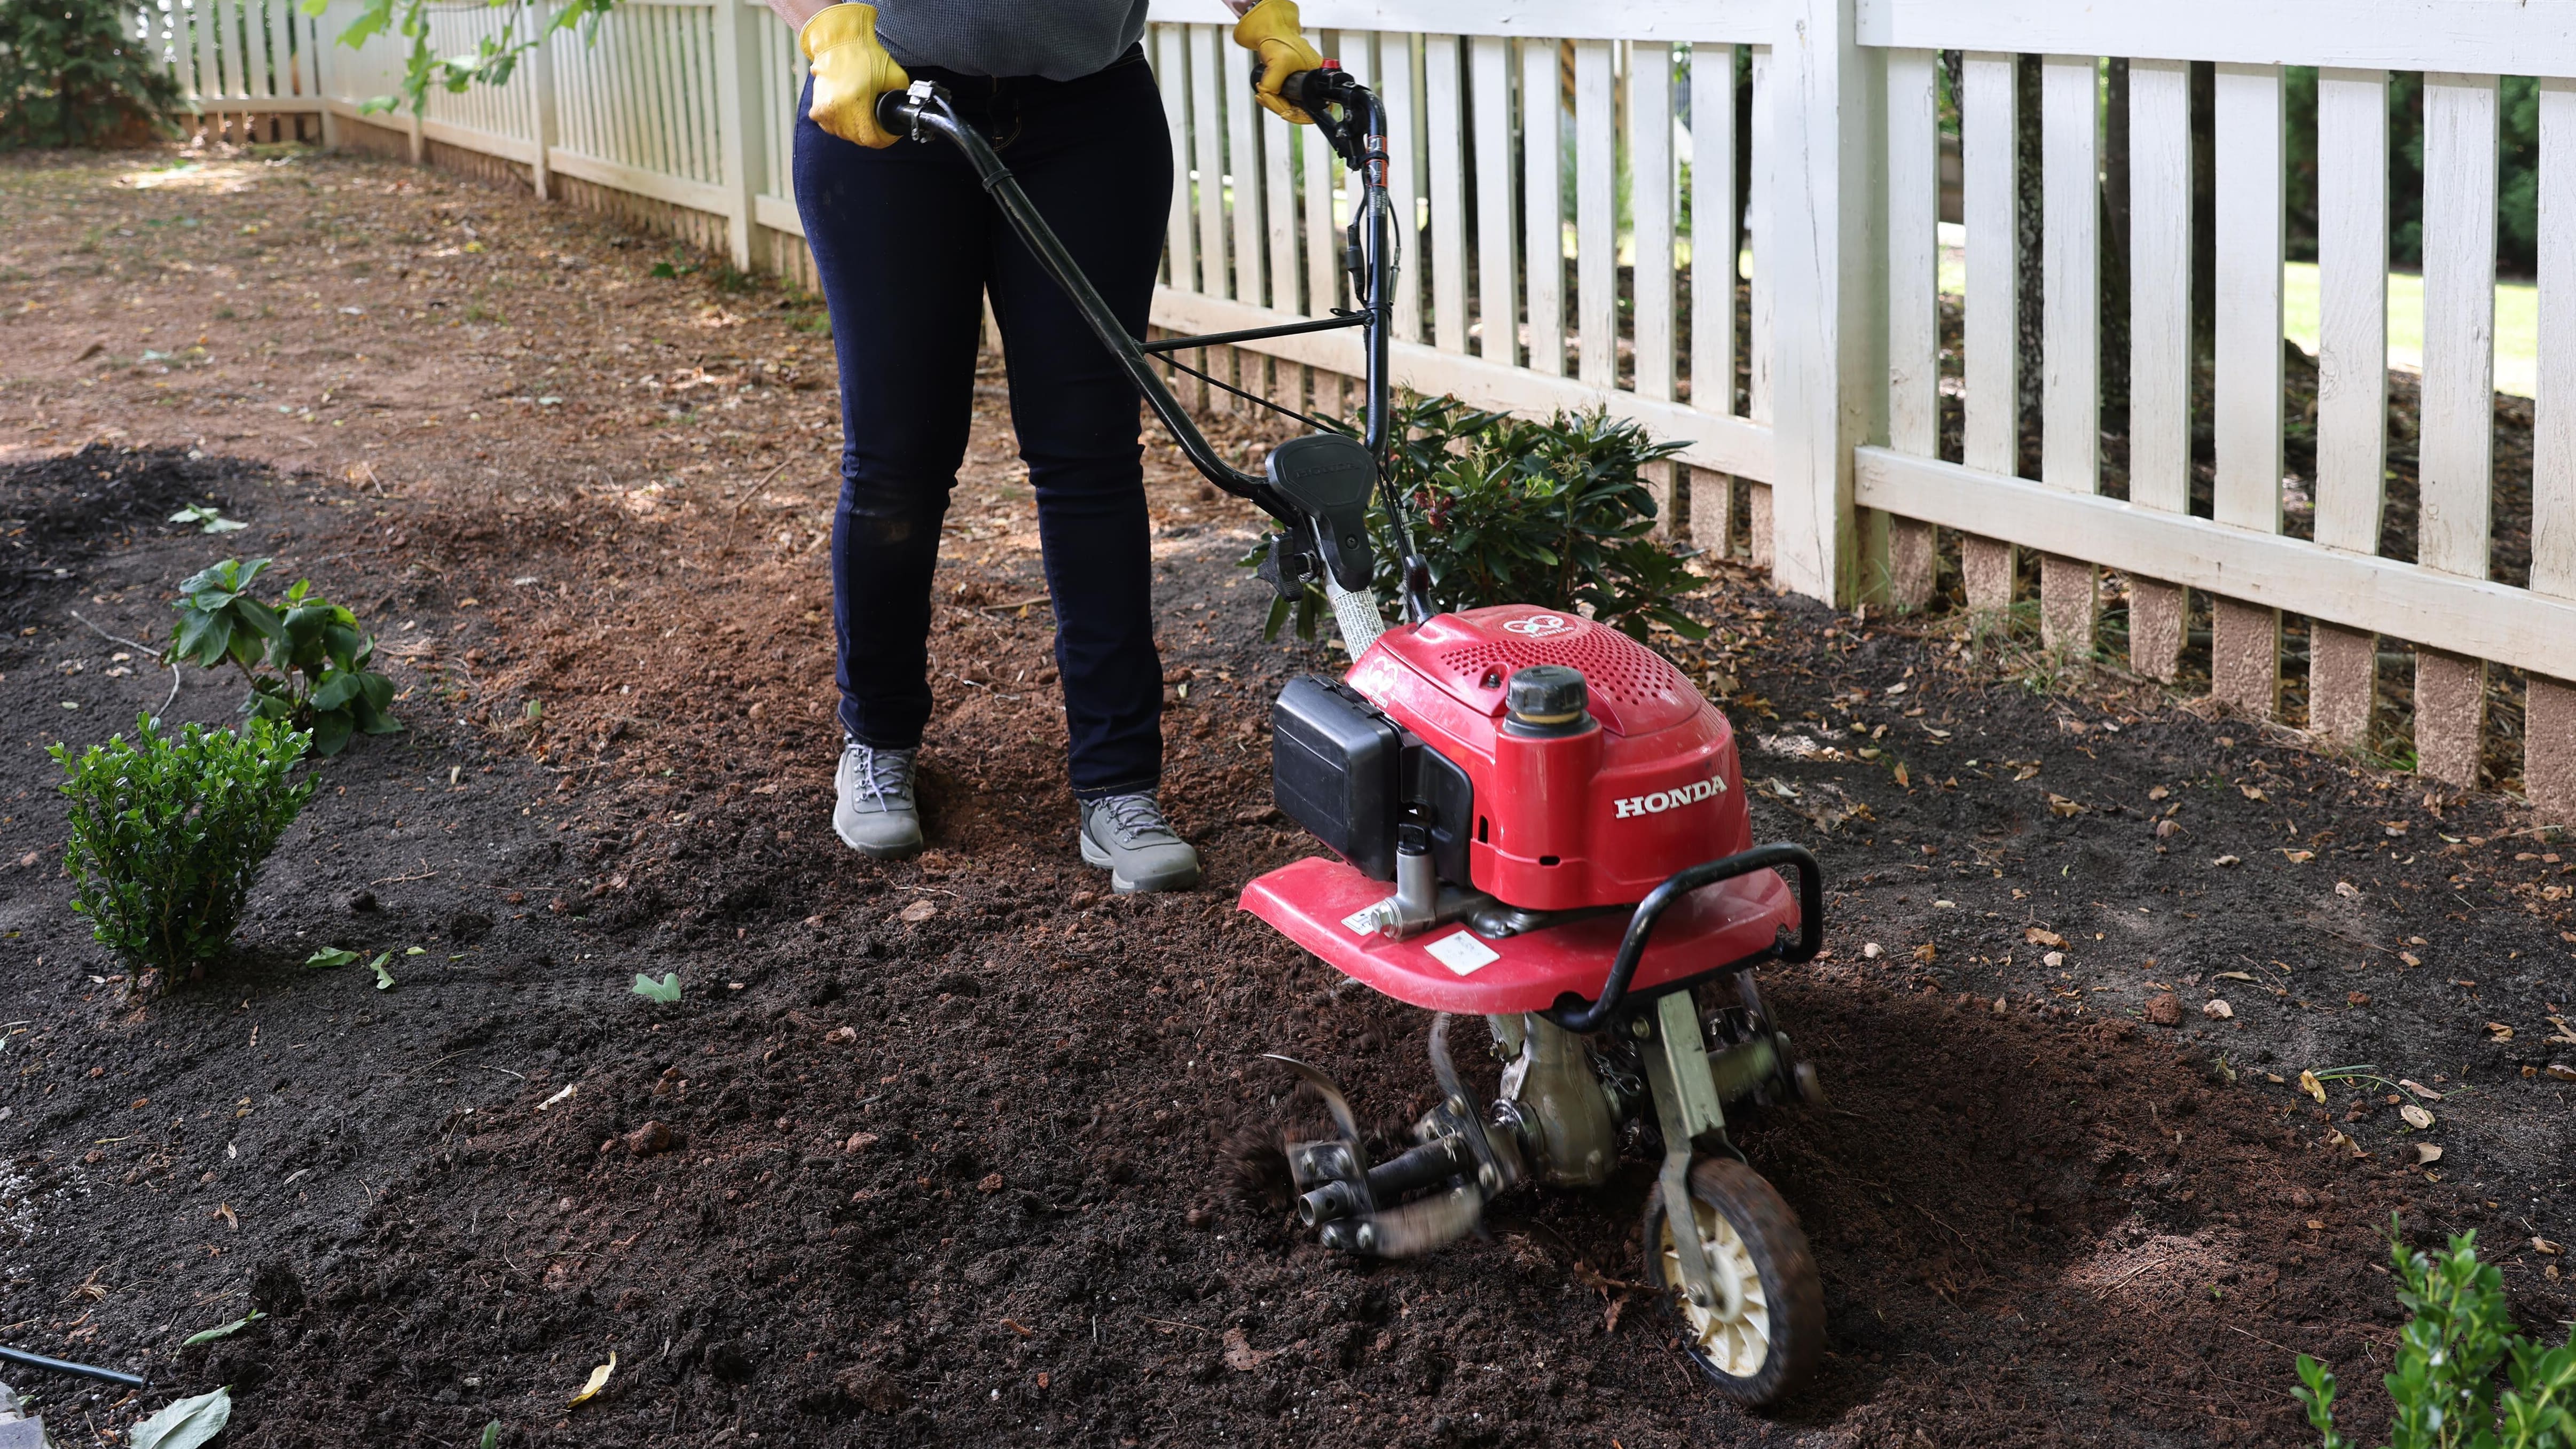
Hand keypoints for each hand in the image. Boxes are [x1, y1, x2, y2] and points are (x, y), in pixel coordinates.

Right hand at [801, 3, 909, 148]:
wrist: (839, 41)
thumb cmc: (865, 55)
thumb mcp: (895, 76)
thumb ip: (901, 97)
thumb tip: (904, 111)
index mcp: (856, 104)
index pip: (871, 139)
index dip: (884, 138)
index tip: (889, 132)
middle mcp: (837, 111)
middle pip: (857, 138)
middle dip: (870, 133)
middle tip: (877, 122)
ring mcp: (825, 110)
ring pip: (843, 134)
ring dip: (854, 130)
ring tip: (863, 116)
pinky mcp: (817, 107)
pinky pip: (829, 126)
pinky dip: (839, 124)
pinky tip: (848, 113)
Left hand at [1230, 0, 1323, 124]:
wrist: (1271, 31)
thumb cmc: (1281, 40)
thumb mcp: (1278, 63)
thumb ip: (1272, 84)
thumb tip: (1268, 96)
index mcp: (1317, 78)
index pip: (1313, 109)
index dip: (1297, 114)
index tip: (1284, 112)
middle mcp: (1312, 83)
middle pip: (1299, 109)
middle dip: (1280, 107)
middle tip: (1266, 98)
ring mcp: (1302, 84)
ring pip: (1289, 105)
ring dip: (1274, 103)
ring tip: (1262, 94)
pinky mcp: (1292, 84)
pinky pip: (1284, 99)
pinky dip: (1273, 99)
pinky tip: (1263, 95)